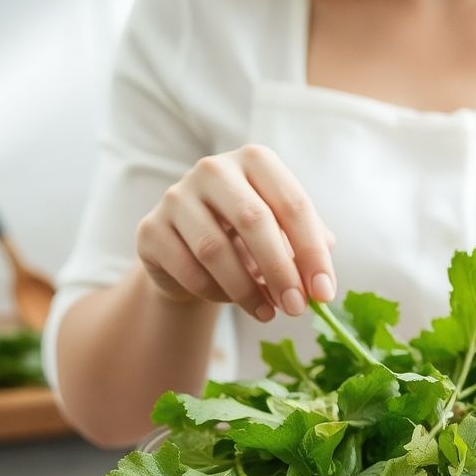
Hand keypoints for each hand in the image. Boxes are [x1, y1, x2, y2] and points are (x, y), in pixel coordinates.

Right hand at [136, 144, 334, 321]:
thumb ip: (308, 250)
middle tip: (297, 308)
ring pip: (215, 249)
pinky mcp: (151, 228)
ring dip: (247, 290)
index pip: (293, 204)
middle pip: (254, 219)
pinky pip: (187, 269)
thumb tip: (321, 284)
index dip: (312, 252)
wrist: (192, 253)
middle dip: (281, 271)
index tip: (325, 293)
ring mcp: (176, 196)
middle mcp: (213, 169)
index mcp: (255, 161)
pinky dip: (215, 293)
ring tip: (268, 314)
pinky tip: (231, 301)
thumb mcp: (285, 236)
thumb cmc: (250, 241)